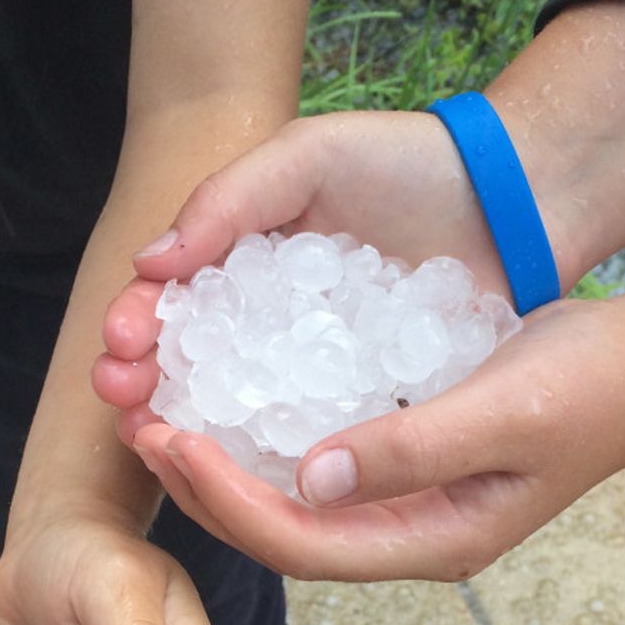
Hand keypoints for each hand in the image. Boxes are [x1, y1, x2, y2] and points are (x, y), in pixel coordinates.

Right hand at [92, 110, 519, 443]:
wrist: (505, 199)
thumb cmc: (400, 164)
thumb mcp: (308, 158)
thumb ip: (227, 201)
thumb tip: (148, 262)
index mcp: (239, 264)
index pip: (172, 298)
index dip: (137, 320)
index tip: (119, 342)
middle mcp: (263, 322)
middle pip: (189, 358)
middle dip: (144, 379)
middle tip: (121, 396)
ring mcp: (304, 367)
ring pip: (232, 403)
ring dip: (187, 424)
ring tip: (154, 440)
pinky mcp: (352, 402)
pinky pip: (301, 430)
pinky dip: (266, 449)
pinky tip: (237, 466)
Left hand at [112, 296, 624, 580]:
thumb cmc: (591, 384)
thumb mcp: (510, 410)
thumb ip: (416, 450)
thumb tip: (313, 479)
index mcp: (433, 538)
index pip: (306, 543)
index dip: (233, 503)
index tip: (178, 444)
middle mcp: (405, 533)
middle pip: (282, 534)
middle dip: (207, 492)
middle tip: (145, 432)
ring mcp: (398, 507)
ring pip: (286, 507)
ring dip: (220, 471)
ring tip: (161, 424)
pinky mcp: (393, 470)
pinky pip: (306, 473)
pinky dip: (255, 446)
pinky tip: (222, 409)